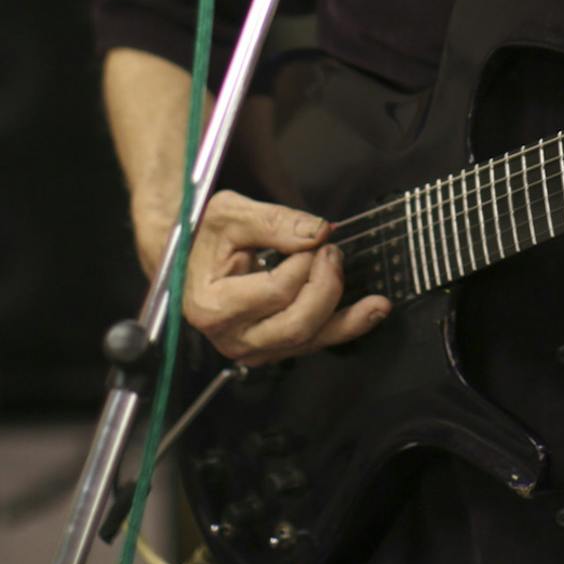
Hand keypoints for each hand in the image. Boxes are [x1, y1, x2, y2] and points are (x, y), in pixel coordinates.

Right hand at [176, 189, 390, 365]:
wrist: (189, 259)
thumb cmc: (204, 235)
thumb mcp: (231, 214)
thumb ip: (275, 222)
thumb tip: (320, 233)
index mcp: (213, 305)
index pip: (276, 291)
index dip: (304, 263)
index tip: (311, 242)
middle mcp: (231, 337)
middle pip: (297, 324)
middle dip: (327, 288)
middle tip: (332, 254)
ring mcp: (250, 349)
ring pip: (309, 341)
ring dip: (345, 316)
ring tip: (374, 299)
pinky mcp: (269, 350)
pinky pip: (312, 344)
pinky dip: (344, 328)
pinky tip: (370, 314)